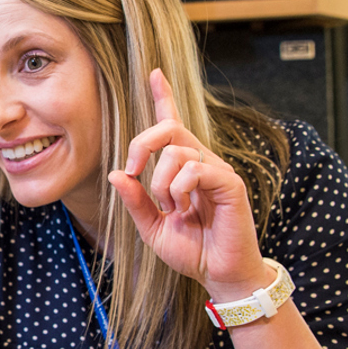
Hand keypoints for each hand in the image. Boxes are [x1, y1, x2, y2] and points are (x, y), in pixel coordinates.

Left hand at [106, 70, 272, 299]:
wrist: (219, 274)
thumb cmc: (192, 250)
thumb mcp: (152, 227)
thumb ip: (135, 201)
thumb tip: (117, 174)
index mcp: (183, 168)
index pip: (173, 124)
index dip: (164, 97)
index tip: (154, 74)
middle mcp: (201, 162)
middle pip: (167, 128)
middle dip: (141, 145)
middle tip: (133, 173)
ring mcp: (217, 170)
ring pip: (177, 152)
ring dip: (162, 183)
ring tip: (173, 208)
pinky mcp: (230, 183)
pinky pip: (195, 169)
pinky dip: (180, 189)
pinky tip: (184, 208)